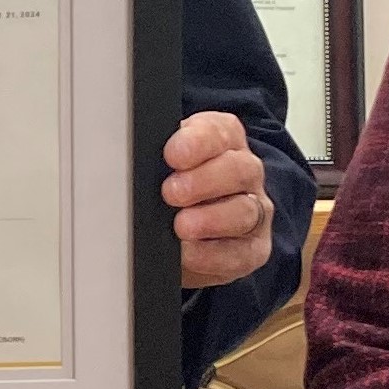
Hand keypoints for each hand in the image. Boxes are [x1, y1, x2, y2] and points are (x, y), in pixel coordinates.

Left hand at [164, 110, 273, 288]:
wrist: (181, 238)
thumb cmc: (172, 192)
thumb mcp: (161, 167)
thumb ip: (156, 159)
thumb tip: (134, 164)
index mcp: (223, 142)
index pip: (219, 132)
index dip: (197, 142)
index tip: (172, 155)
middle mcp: (245, 173)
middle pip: (238, 169)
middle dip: (203, 181)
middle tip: (171, 192)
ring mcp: (254, 211)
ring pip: (245, 211)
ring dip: (211, 219)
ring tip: (181, 226)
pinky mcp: (253, 249)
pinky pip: (240, 252)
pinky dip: (211, 255)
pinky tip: (188, 253)